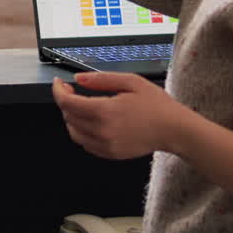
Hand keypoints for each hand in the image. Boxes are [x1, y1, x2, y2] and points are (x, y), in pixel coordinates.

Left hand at [52, 72, 192, 159]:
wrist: (174, 130)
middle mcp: (102, 131)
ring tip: (82, 105)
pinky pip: (85, 144)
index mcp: (105, 111)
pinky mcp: (110, 154)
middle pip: (68, 117)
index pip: (67, 103)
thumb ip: (101, 79)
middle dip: (66, 101)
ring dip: (71, 118)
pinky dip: (82, 131)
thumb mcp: (130, 81)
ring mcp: (106, 145)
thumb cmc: (156, 105)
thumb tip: (78, 79)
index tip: (59, 83)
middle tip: (72, 90)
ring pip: (74, 132)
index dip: (58, 91)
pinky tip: (92, 121)